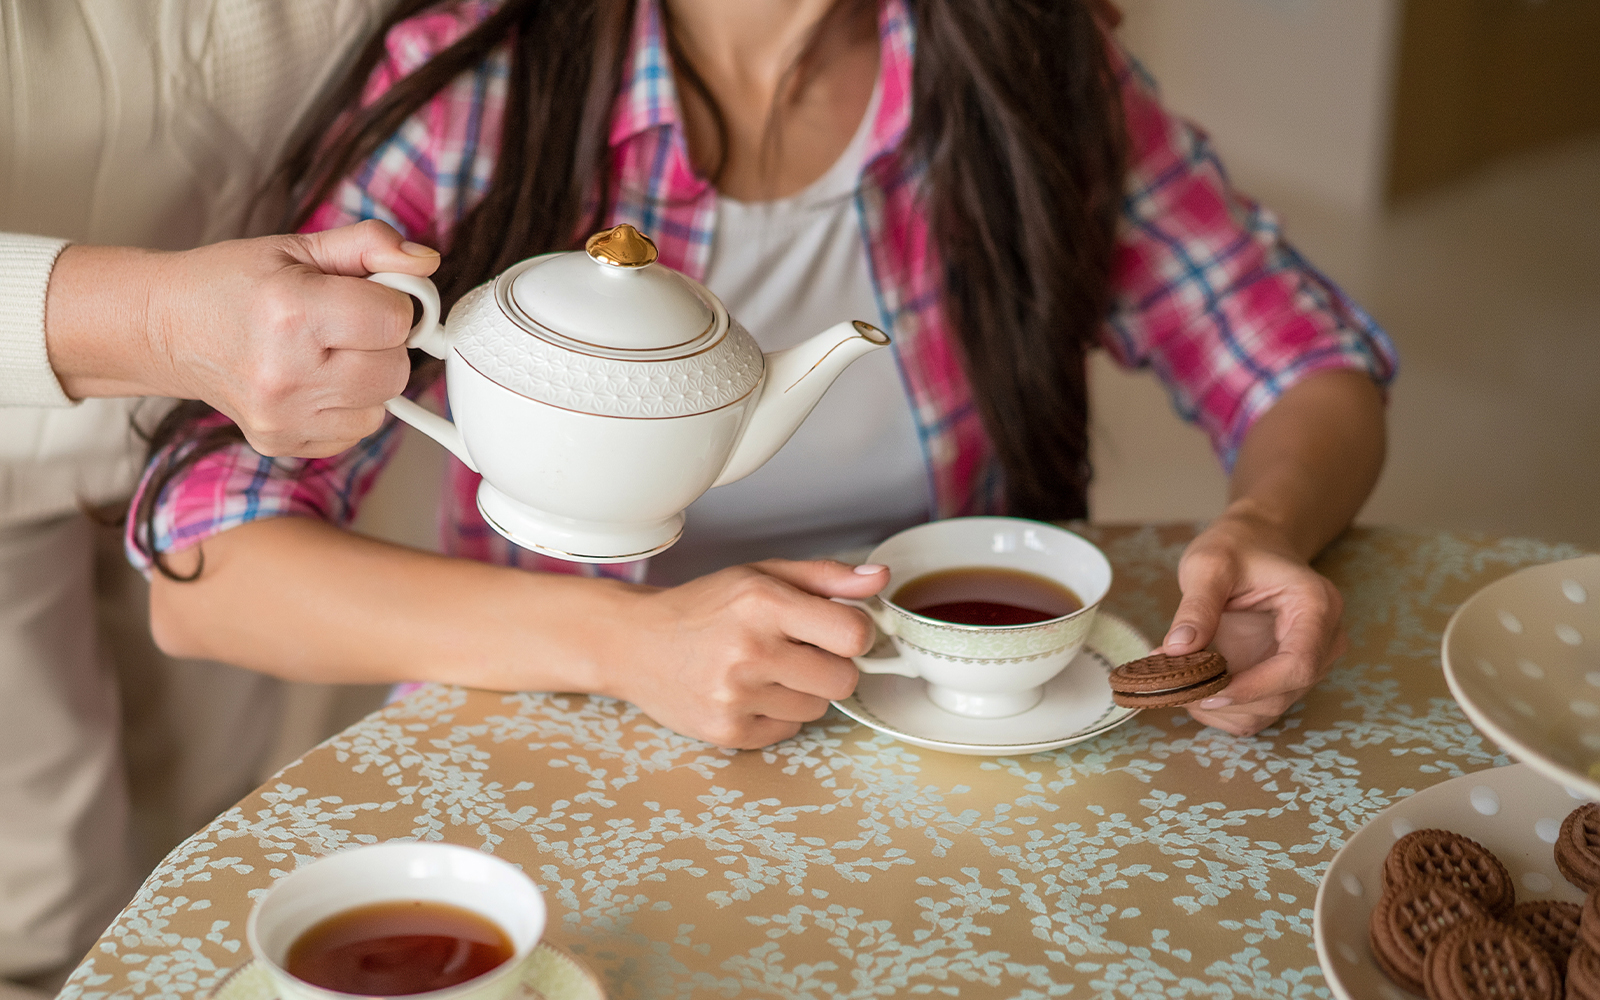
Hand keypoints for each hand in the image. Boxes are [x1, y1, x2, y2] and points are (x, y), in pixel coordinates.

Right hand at [46, 219, 439, 457]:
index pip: (396, 321)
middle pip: (396, 370)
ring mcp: (283, 417)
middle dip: (383, 343)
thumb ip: (370, 246)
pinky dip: (347, 407)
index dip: (392, 304)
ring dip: (367, 378)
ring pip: (382, 405)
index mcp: (293, 312)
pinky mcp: (282, 444)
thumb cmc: (231, 284)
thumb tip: (426, 262)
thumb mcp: (298, 247)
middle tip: (342, 325)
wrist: (164, 329)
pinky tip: (311, 381)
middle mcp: (287, 372)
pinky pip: (355, 431)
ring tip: (323, 352)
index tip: (364, 296)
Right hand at [600, 559, 887, 748]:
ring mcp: (736, 696)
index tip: (837, 630)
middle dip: (830, 665)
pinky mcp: (727, 731)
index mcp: (763, 602)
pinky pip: (788, 731)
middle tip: (798, 652)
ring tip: (764, 671)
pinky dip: (776, 715)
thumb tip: (879, 579)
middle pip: (843, 679)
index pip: (854, 634)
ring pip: (817, 708)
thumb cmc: (703, 607)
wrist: (634, 644)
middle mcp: (750, 650)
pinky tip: (748, 693)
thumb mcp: (761, 575)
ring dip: (802, 691)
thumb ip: (825, 577)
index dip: (854, 632)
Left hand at [1162, 512, 1347, 735]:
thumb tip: (1177, 650)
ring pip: (1271, 709)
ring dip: (1222, 708)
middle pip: (1285, 693)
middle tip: (1177, 685)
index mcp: (1316, 606)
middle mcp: (1324, 639)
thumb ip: (1196, 606)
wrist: (1256, 543)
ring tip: (1180, 681)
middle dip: (1228, 699)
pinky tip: (1197, 686)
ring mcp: (1311, 661)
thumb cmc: (1237, 547)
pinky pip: (1260, 710)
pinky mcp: (1290, 676)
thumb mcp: (1209, 564)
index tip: (1207, 692)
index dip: (1254, 688)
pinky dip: (1226, 709)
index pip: (1298, 664)